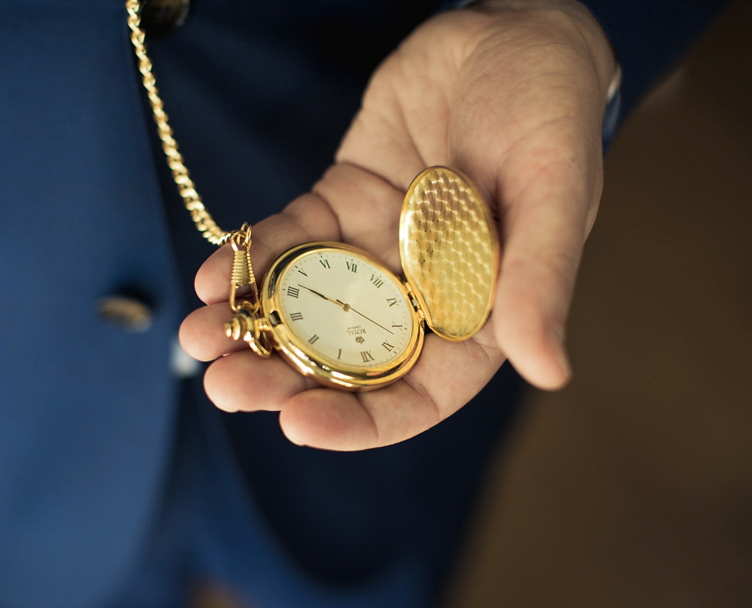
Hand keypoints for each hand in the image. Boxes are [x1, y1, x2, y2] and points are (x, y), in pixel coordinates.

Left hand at [180, 0, 616, 449]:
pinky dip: (252, 258)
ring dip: (252, 327)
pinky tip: (212, 276)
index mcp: (480, 313)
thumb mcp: (554, 190)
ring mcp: (377, 248)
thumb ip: (540, 279)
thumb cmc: (551, 110)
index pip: (419, 392)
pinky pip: (292, 239)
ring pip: (309, 306)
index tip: (299, 424)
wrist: (510, 27)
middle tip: (225, 385)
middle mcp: (423, 293)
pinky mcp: (342, 201)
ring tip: (197, 336)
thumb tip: (550, 372)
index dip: (360, 420)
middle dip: (284, 379)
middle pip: (349, 360)